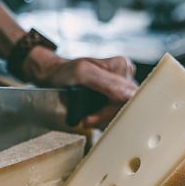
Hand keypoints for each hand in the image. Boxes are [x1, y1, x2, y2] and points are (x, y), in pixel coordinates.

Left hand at [23, 48, 137, 127]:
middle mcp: (124, 76)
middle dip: (104, 116)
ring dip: (102, 119)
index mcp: (122, 66)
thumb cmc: (66, 72)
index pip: (128, 97)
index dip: (110, 111)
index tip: (92, 117)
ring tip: (86, 118)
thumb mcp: (83, 74)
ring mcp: (120, 88)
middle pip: (125, 106)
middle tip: (86, 119)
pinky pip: (114, 114)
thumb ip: (108, 84)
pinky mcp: (114, 98)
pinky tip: (91, 117)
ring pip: (120, 112)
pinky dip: (101, 119)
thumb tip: (130, 96)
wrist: (54, 76)